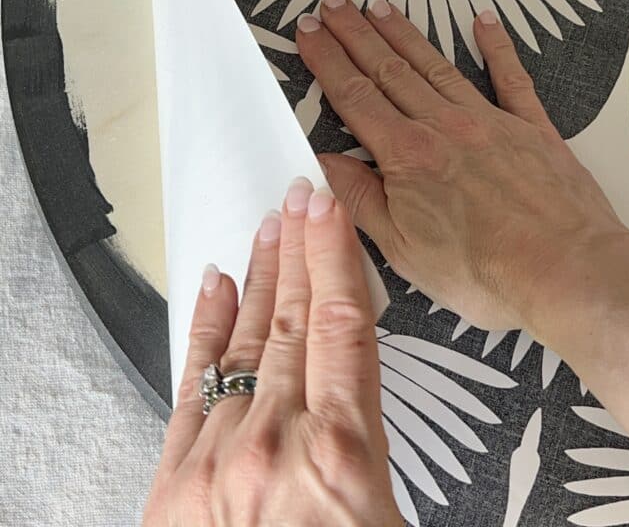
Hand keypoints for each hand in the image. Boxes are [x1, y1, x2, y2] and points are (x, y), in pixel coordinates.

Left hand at [143, 178, 401, 526]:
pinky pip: (195, 386)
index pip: (343, 325)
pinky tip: (217, 289)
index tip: (330, 209)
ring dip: (260, 280)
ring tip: (268, 229)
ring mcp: (218, 463)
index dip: (336, 256)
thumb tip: (376, 406)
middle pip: (294, 322)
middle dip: (298, 252)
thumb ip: (378, 458)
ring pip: (247, 344)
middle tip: (299, 199)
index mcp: (342, 461)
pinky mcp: (174, 487)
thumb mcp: (389, 520)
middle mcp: (276, 448)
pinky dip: (209, 332)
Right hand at [296, 0, 628, 338]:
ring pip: (436, 66)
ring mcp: (490, 121)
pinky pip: (510, 77)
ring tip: (380, 6)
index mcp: (408, 156)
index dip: (327, 59)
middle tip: (332, 2)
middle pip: (389, 69)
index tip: (308, 30)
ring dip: (405, 34)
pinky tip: (483, 21)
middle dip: (355, 33)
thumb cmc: (485, 273)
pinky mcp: (532, 127)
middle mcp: (444, 126)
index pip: (354, 96)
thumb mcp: (403, 250)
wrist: (567, 271)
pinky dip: (496, 46)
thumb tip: (322, 163)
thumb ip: (360, 200)